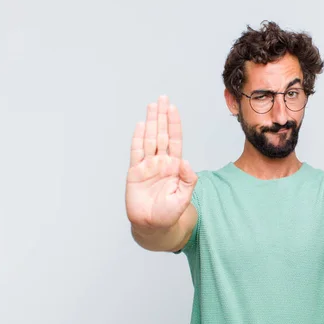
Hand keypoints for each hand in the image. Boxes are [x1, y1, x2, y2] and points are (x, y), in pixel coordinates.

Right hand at [125, 95, 196, 229]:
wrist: (153, 226)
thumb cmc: (170, 213)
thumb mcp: (184, 197)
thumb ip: (188, 180)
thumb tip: (186, 162)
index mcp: (174, 166)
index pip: (175, 140)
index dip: (174, 124)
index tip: (173, 108)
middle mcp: (161, 162)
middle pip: (162, 134)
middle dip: (162, 116)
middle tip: (162, 98)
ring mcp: (148, 166)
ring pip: (149, 139)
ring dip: (151, 122)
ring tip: (152, 105)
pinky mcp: (135, 173)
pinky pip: (136, 152)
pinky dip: (138, 138)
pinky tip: (140, 125)